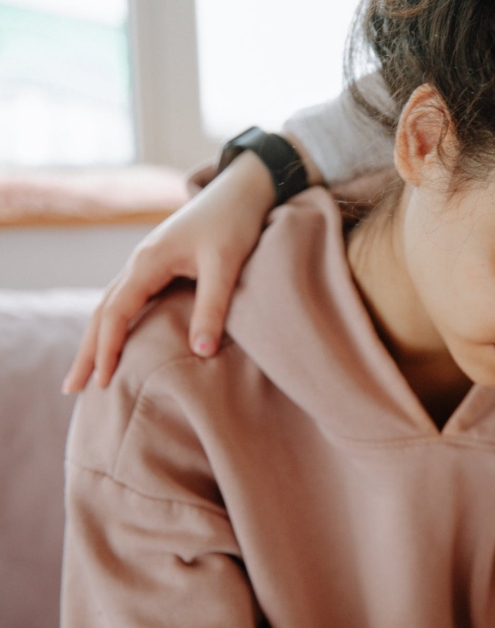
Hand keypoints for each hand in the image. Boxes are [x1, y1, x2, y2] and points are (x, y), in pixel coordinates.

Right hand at [62, 151, 275, 392]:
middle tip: (72, 389)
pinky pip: (126, 299)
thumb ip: (212, 306)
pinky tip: (115, 340)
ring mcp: (147, 263)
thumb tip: (201, 352)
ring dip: (96, 338)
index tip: (103, 382)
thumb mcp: (225, 264)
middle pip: (102, 312)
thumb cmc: (234, 223)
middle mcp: (139, 262)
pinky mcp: (159, 264)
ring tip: (87, 373)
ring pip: (110, 305)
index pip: (116, 313)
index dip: (107, 349)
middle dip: (87, 350)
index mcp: (148, 262)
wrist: (241, 190)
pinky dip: (114, 323)